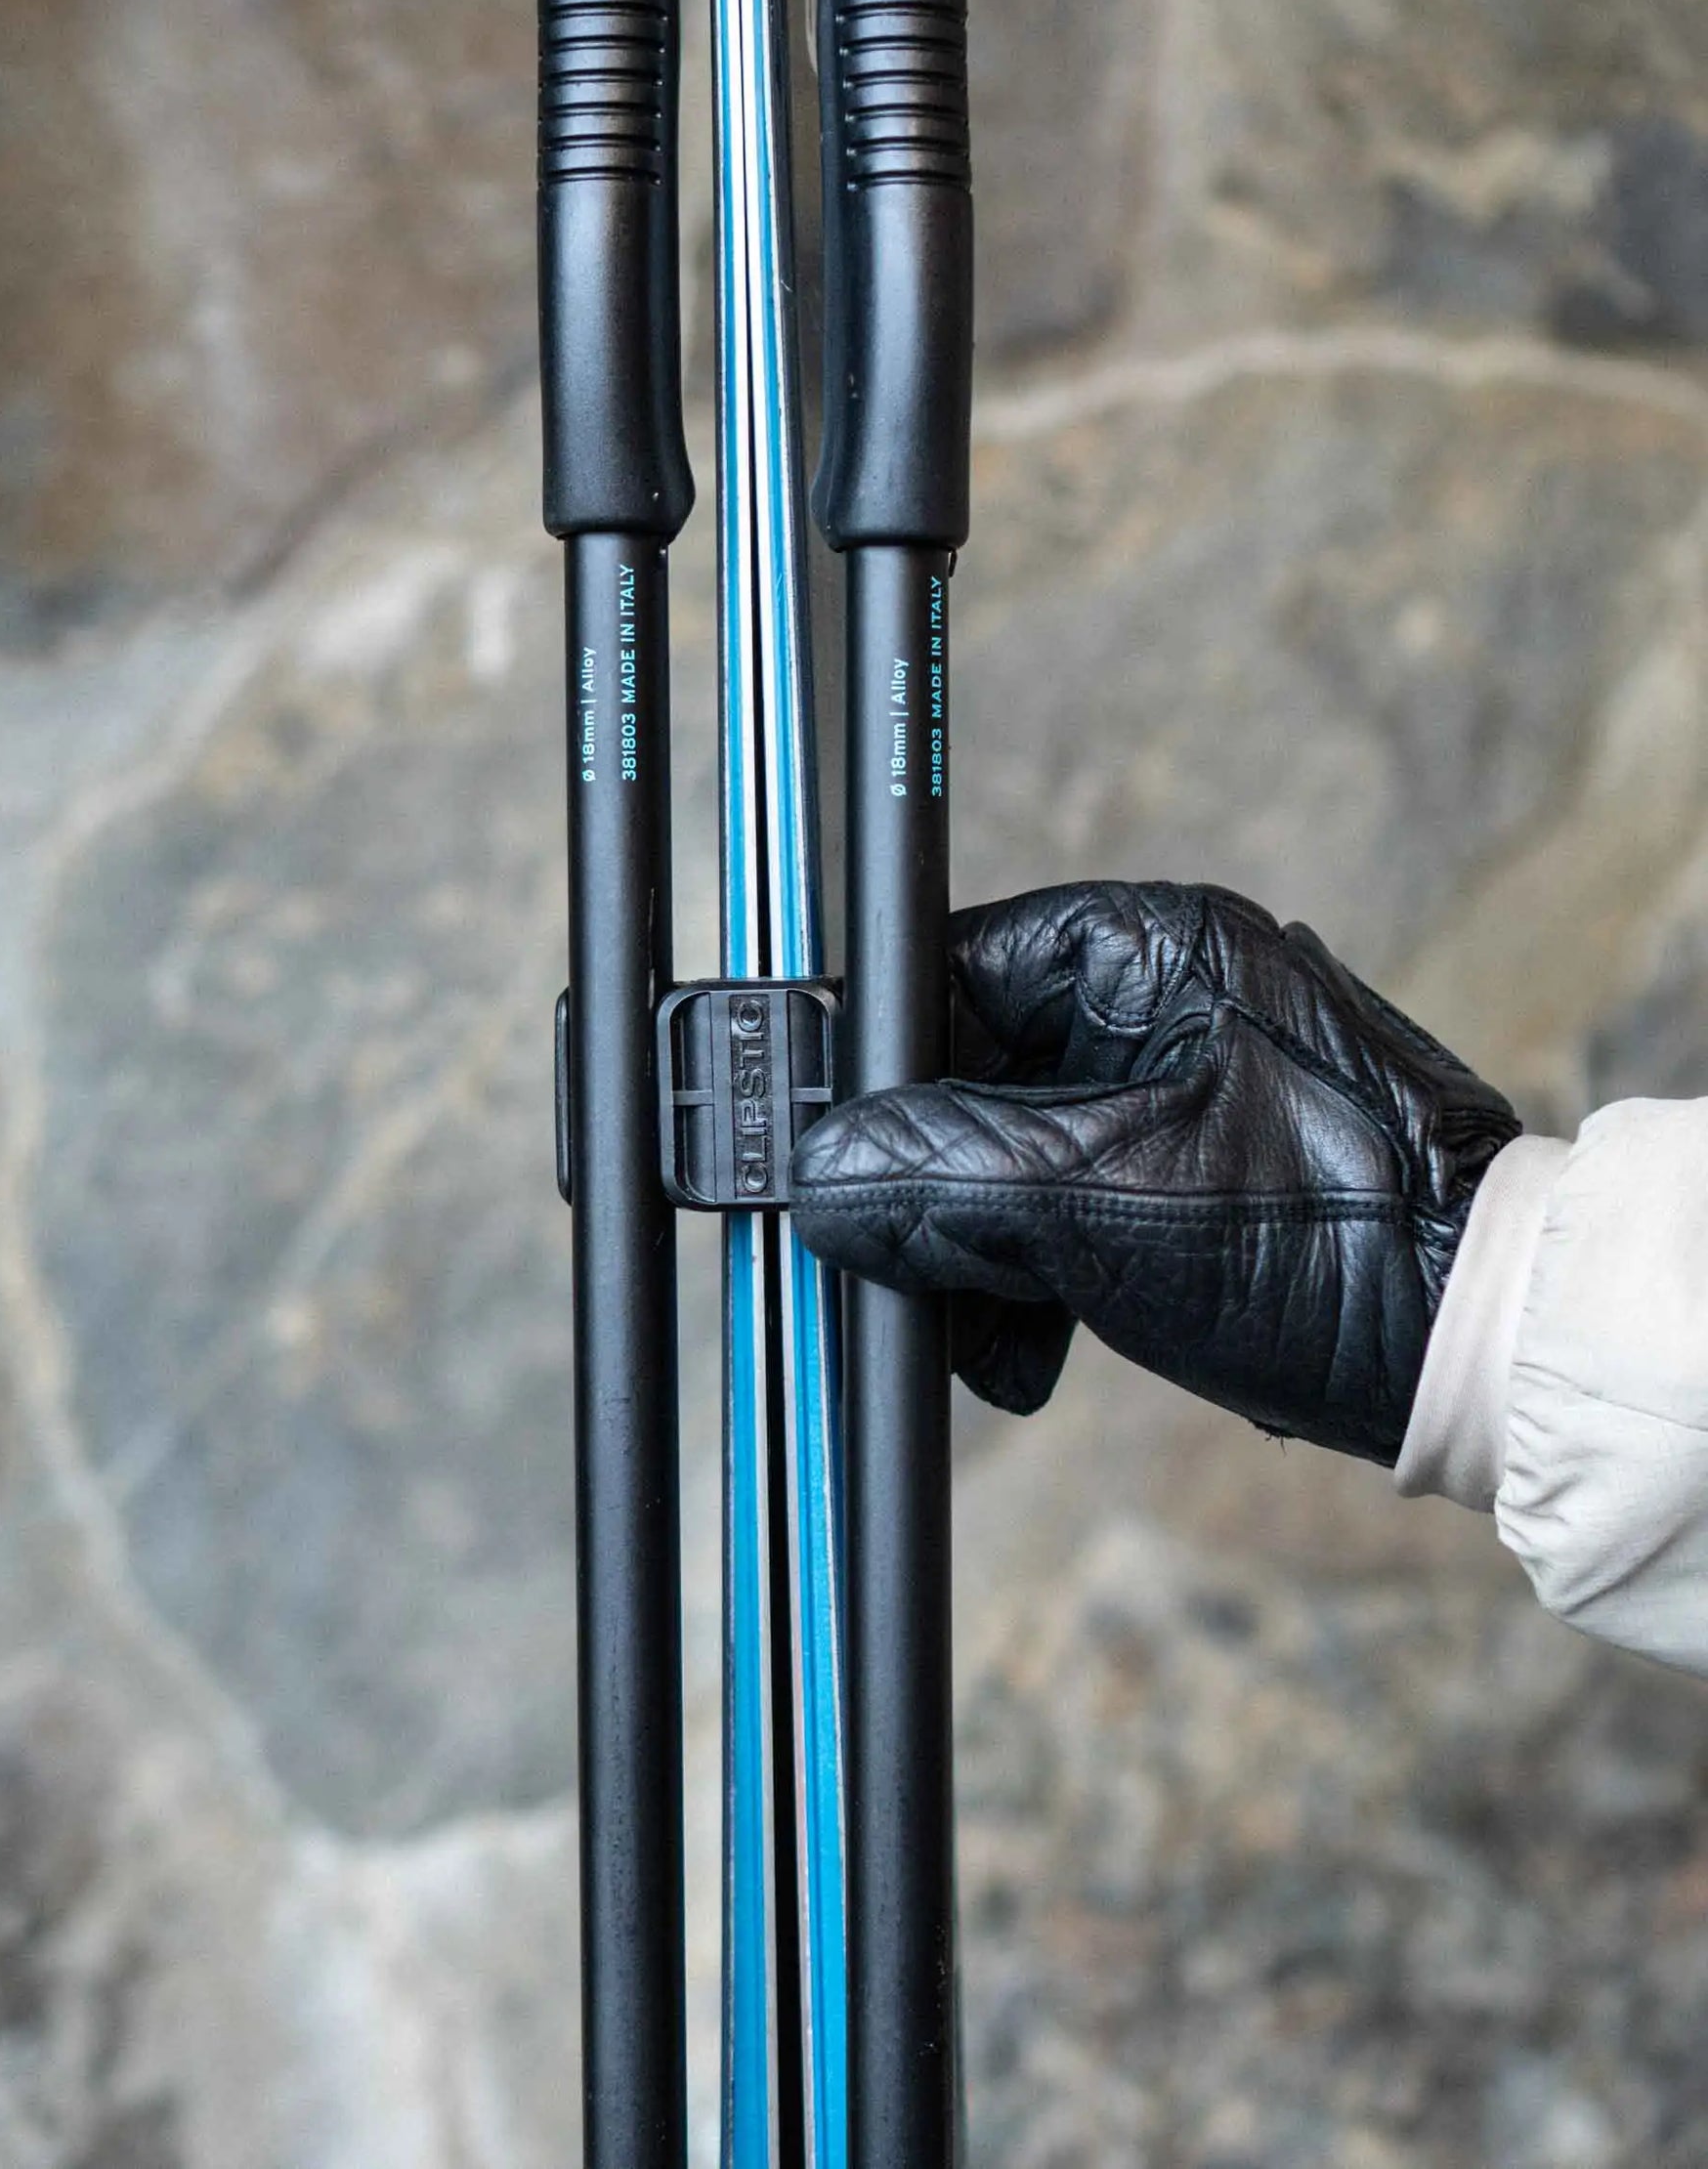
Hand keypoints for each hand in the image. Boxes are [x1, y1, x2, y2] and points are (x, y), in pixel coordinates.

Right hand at [790, 882, 1520, 1463]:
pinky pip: (1069, 1203)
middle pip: (974, 1076)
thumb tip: (820, 1173)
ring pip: (1015, 1152)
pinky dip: (1033, 1275)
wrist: (1486, 1356)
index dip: (880, 1067)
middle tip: (897, 1272)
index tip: (829, 1153)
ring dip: (976, 1252)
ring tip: (979, 1343)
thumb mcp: (1101, 1203)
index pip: (955, 970)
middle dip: (929, 1191)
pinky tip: (1024, 1350)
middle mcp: (1171, 999)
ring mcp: (1188, 1088)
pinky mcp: (1200, 1171)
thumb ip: (942, 1176)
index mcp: (1157, 950)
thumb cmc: (1334, 1247)